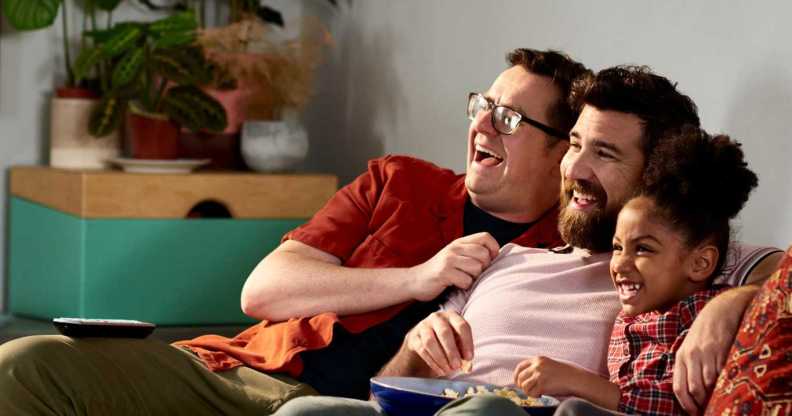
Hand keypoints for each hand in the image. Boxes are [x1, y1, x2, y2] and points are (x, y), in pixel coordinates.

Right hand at [406, 311, 472, 375]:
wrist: (423, 344)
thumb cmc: (446, 343)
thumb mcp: (458, 345)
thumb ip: (464, 355)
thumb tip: (468, 366)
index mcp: (452, 316)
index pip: (462, 326)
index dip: (467, 343)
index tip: (469, 358)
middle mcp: (437, 318)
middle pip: (444, 332)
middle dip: (452, 351)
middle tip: (457, 366)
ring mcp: (423, 326)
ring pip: (430, 341)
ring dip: (440, 358)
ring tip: (448, 370)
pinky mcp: (413, 337)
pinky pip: (422, 349)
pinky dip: (432, 362)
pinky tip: (440, 370)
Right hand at [408, 232, 498, 301]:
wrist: (415, 280)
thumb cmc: (441, 271)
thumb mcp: (455, 256)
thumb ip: (472, 252)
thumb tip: (496, 255)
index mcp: (459, 242)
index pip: (485, 237)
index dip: (493, 248)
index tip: (490, 260)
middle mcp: (454, 248)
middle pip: (484, 254)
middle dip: (484, 267)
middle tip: (473, 274)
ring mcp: (449, 260)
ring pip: (477, 268)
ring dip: (473, 278)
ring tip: (463, 279)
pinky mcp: (444, 273)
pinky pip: (466, 280)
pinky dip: (464, 286)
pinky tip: (456, 285)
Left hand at [513, 356, 579, 396]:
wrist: (575, 379)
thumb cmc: (564, 373)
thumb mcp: (548, 365)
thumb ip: (536, 368)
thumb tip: (523, 378)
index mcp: (538, 359)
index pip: (520, 367)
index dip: (516, 376)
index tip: (518, 382)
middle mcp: (537, 366)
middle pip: (520, 377)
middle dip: (522, 386)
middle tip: (529, 390)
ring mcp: (539, 375)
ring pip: (524, 386)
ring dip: (529, 391)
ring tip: (537, 392)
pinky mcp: (542, 385)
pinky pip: (531, 393)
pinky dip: (535, 396)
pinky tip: (541, 394)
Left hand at [673, 286, 757, 414]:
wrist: (719, 311)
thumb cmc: (704, 333)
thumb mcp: (690, 348)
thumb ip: (689, 367)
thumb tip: (692, 392)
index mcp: (680, 357)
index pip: (678, 387)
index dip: (686, 404)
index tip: (693, 412)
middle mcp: (690, 356)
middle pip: (693, 388)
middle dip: (701, 402)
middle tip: (708, 407)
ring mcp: (705, 353)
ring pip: (707, 383)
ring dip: (713, 393)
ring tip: (718, 396)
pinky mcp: (719, 350)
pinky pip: (720, 372)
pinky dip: (723, 381)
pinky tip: (726, 382)